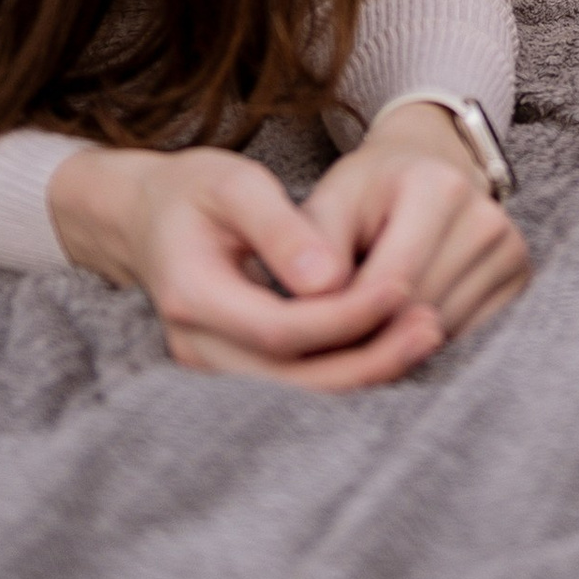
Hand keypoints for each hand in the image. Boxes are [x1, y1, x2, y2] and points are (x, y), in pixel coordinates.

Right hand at [46, 108, 528, 385]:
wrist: (145, 216)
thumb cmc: (194, 190)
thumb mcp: (233, 184)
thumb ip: (279, 228)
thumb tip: (330, 279)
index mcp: (192, 297)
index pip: (280, 329)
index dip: (345, 316)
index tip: (401, 286)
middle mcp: (196, 348)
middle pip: (291, 381)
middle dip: (367, 359)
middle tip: (432, 326)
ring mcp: (210, 368)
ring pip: (296, 394)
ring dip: (363, 372)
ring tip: (428, 333)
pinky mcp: (233, 370)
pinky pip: (293, 386)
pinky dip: (345, 371)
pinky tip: (395, 344)